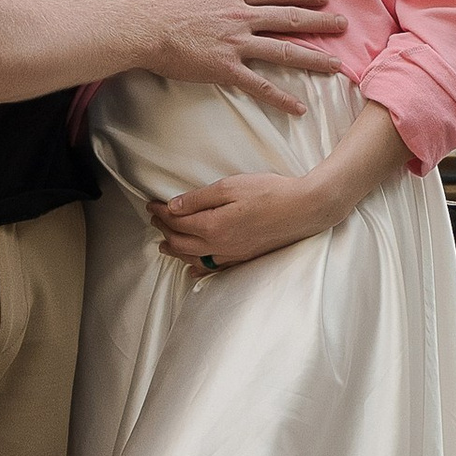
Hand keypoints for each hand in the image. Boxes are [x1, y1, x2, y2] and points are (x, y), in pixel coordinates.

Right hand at [126, 0, 346, 114]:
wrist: (138, 27)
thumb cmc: (153, 0)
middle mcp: (240, 16)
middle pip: (289, 19)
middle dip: (320, 22)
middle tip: (344, 25)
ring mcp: (235, 43)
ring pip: (284, 51)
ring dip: (313, 58)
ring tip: (336, 66)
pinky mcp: (225, 68)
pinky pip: (260, 85)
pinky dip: (281, 97)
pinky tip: (299, 107)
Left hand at [150, 170, 335, 270]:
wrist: (304, 209)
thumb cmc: (270, 192)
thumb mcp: (231, 186)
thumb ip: (200, 198)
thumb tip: (173, 207)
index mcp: (213, 226)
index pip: (177, 222)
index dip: (161, 213)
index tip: (151, 205)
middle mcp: (220, 246)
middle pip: (181, 242)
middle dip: (164, 230)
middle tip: (154, 219)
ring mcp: (233, 255)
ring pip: (194, 258)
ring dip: (175, 251)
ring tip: (163, 244)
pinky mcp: (244, 258)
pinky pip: (214, 269)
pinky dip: (198, 268)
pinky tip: (192, 268)